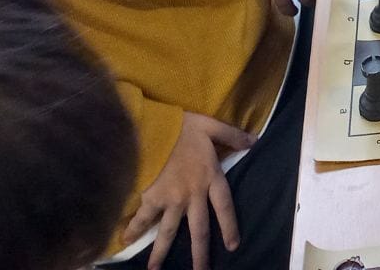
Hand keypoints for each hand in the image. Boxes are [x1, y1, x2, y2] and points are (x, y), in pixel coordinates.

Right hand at [124, 112, 253, 269]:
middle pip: (199, 229)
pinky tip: (125, 242)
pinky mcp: (151, 198)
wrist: (153, 130)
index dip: (229, 226)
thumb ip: (232, 135)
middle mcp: (192, 194)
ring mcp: (171, 200)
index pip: (224, 206)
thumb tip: (254, 140)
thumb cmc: (182, 127)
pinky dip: (133, 230)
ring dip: (162, 252)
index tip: (232, 246)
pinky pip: (143, 218)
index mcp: (210, 177)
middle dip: (200, 254)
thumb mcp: (211, 126)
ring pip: (170, 232)